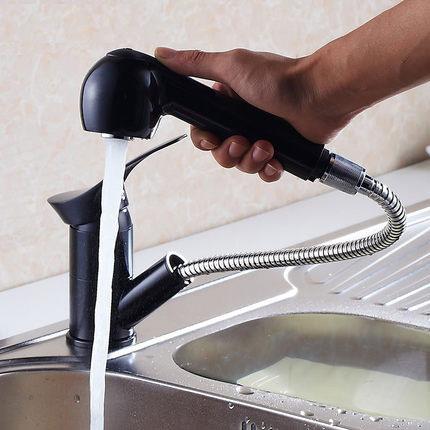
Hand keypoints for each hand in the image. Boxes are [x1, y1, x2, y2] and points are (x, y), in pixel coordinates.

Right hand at [154, 47, 351, 181]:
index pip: (204, 130)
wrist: (320, 95)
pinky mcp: (281, 152)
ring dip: (251, 160)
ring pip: (242, 164)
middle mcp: (243, 121)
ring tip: (266, 146)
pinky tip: (275, 161)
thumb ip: (195, 64)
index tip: (212, 139)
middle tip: (242, 141)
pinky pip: (265, 172)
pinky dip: (268, 170)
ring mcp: (262, 137)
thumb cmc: (279, 78)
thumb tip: (162, 54)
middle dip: (229, 152)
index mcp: (228, 103)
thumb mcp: (232, 66)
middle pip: (221, 152)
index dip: (204, 140)